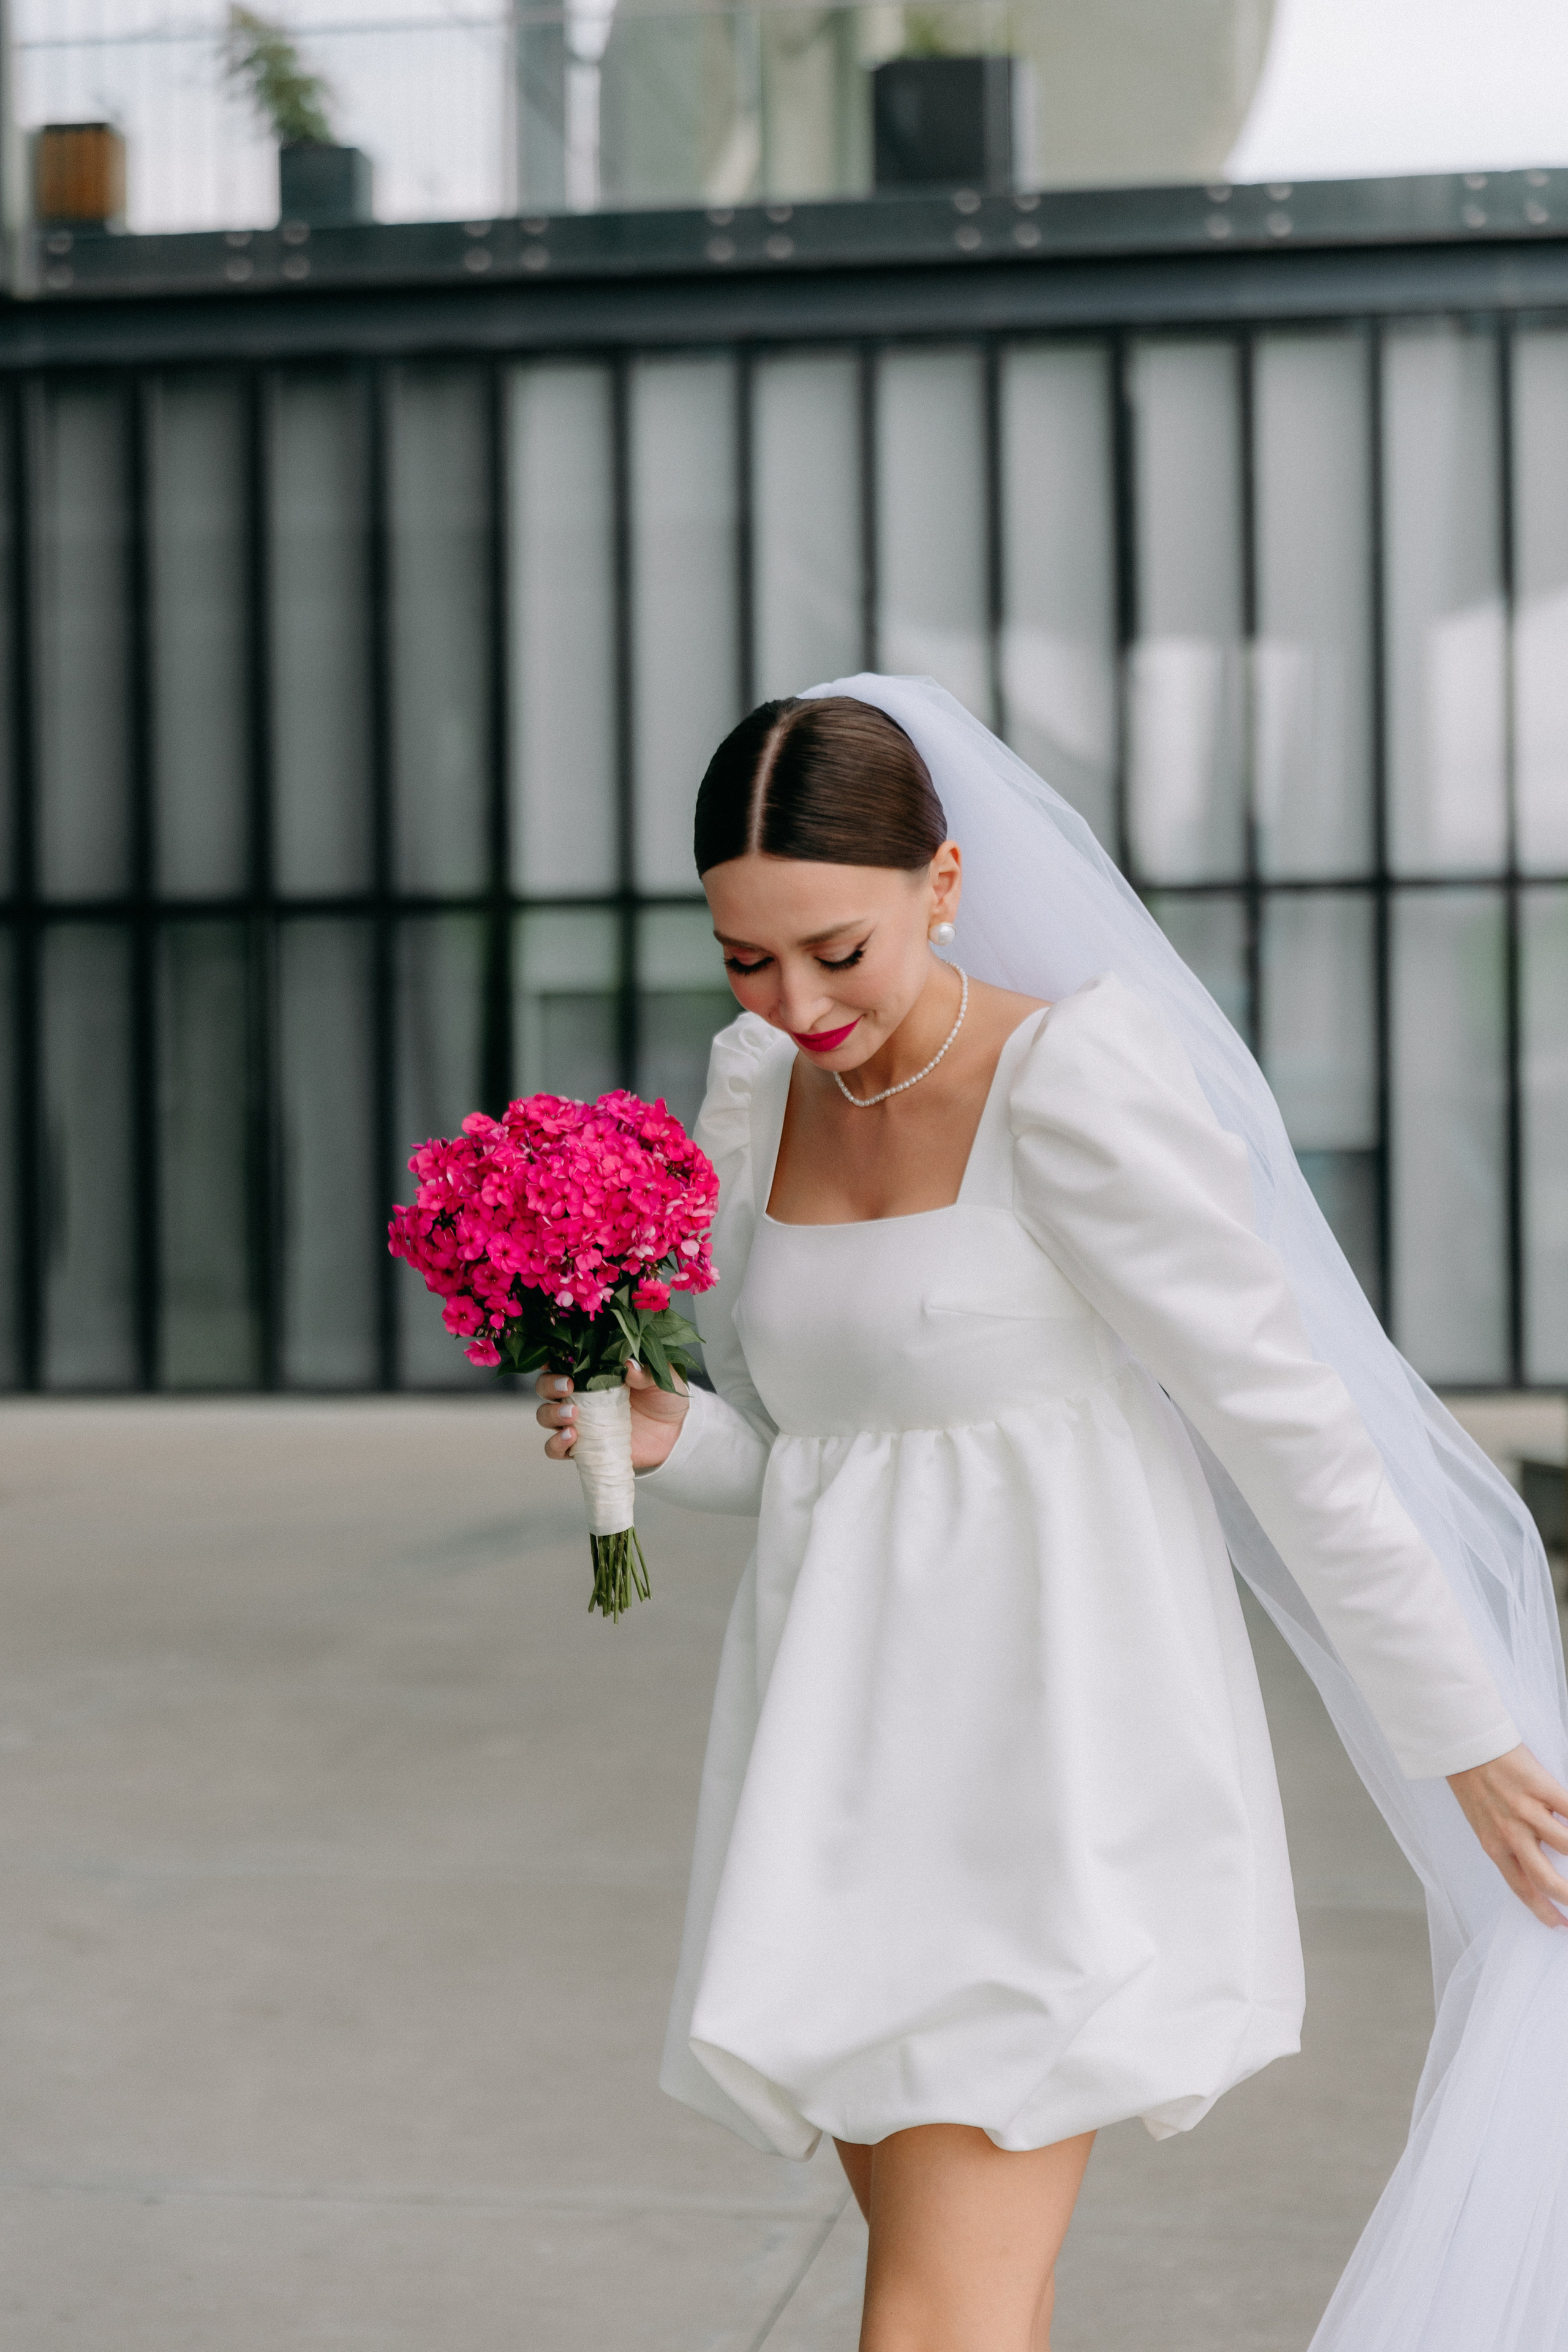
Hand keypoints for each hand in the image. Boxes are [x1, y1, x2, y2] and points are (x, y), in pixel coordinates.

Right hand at [534, 1360, 689, 1472]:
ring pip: (545, 1415)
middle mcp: (579, 1394)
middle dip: (549, 1385)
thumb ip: (647, 1372)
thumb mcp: (663, 1380)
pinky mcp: (582, 1447)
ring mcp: (578, 1422)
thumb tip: (628, 1366)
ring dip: (551, 1414)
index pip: (562, 1359)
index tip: (553, 1357)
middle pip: (545, 1386)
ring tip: (573, 1415)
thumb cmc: (664, 1398)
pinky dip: (555, 1444)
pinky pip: (555, 1448)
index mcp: (594, 1370)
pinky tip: (571, 1439)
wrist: (674, 1435)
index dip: (551, 1356)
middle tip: (567, 1386)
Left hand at [1447, 1744, 1567, 1927]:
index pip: (1521, 1888)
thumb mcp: (1483, 1821)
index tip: (1560, 1925)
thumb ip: (1507, 1842)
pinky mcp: (1542, 1788)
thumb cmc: (1473, 1780)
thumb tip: (1536, 1858)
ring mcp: (1528, 1811)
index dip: (1543, 1911)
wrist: (1464, 1744)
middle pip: (1547, 1880)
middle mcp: (1511, 1834)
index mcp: (1494, 1845)